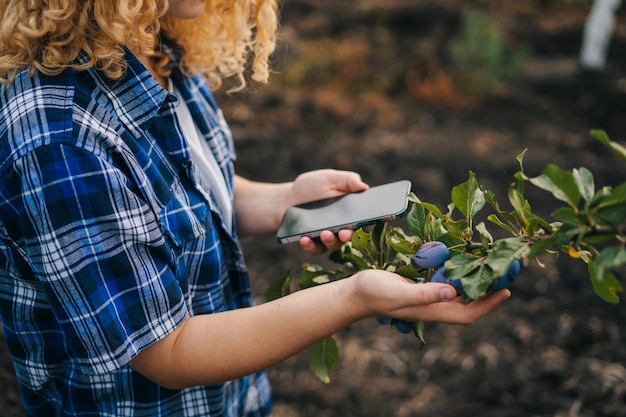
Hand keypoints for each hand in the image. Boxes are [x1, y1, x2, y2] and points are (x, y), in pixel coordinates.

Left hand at [287, 169, 367, 254]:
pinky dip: (310, 245)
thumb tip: (364, 186)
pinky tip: (304, 239)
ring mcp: (329, 237)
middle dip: (348, 235)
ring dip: (330, 240)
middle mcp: (343, 226)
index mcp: (351, 211)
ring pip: (334, 244)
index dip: (368, 219)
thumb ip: (347, 180)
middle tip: (344, 233)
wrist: (288, 199)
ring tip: (323, 234)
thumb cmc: (312, 187)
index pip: (364, 217)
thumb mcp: (329, 178)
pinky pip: (315, 249)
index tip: (367, 219)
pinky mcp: (314, 244)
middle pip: (350, 234)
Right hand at [348, 269, 510, 324]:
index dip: (488, 304)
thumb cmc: (373, 294)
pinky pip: (446, 283)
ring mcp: (428, 298)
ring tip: (490, 266)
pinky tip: (462, 263)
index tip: (506, 290)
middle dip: (489, 290)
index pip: (468, 312)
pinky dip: (458, 275)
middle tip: (505, 272)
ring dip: (475, 281)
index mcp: (431, 311)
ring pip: (459, 293)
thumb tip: (453, 293)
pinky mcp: (421, 288)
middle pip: (469, 303)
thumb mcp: (398, 293)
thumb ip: (424, 294)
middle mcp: (434, 306)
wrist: (355, 293)